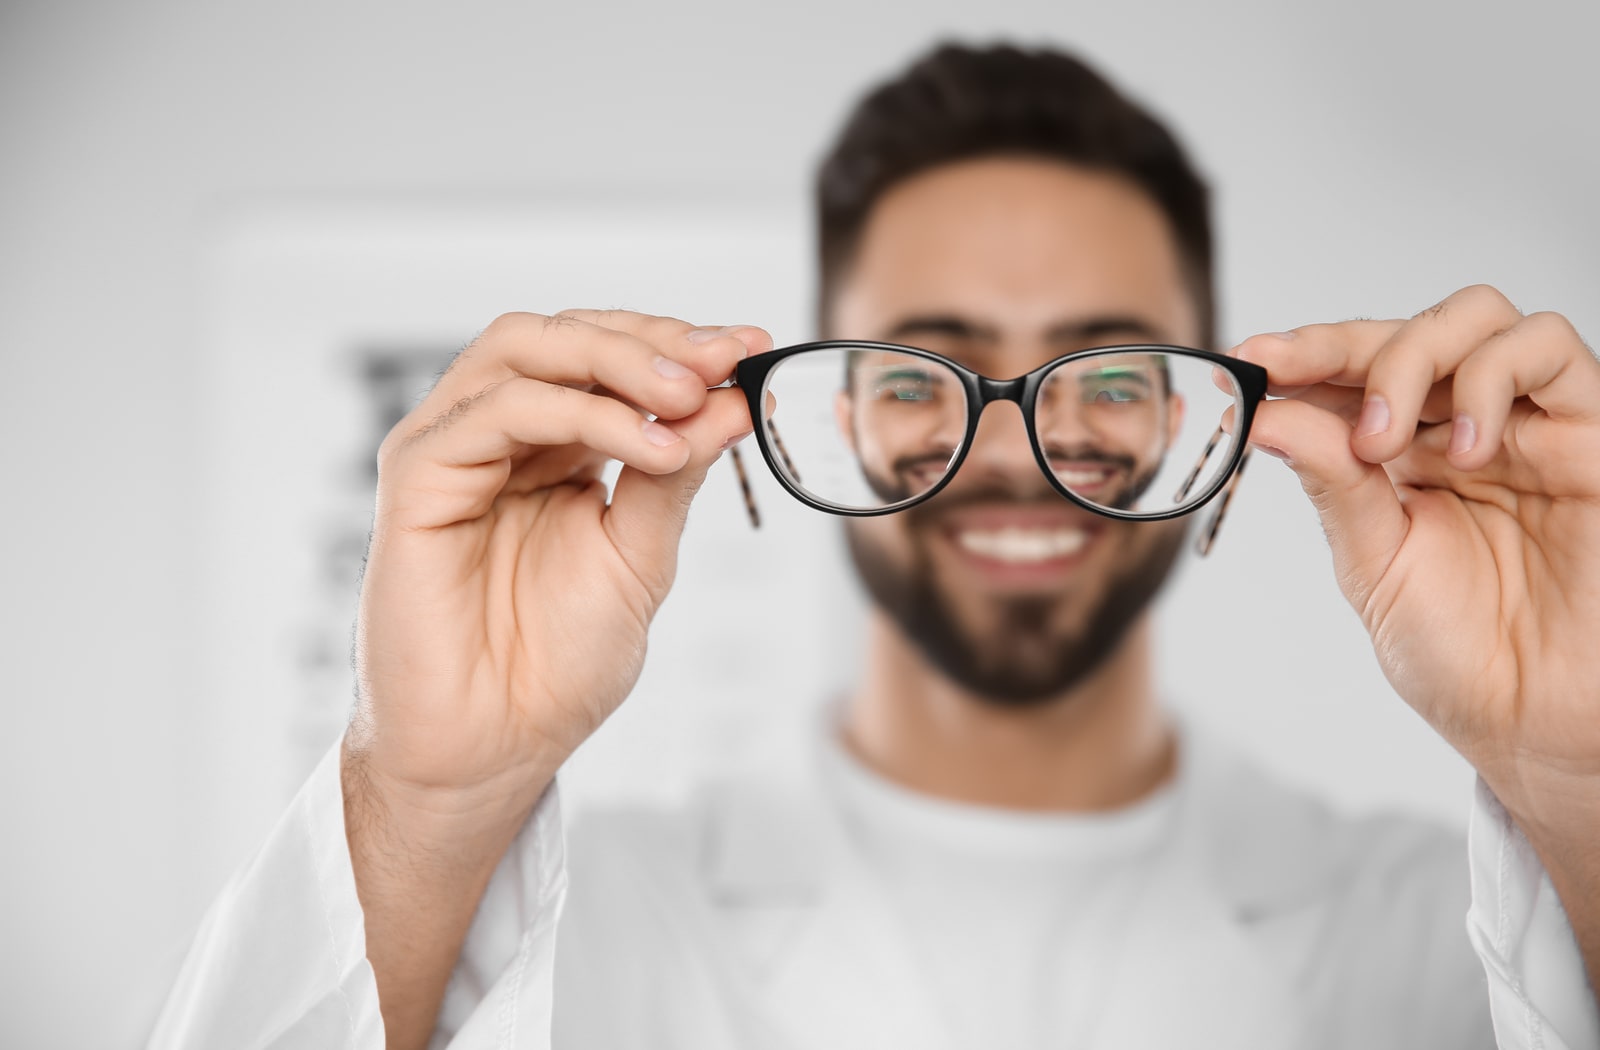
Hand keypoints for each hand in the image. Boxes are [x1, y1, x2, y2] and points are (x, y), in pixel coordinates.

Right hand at [347, 310, 768, 813]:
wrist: (498, 747)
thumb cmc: (558, 666)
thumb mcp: (640, 554)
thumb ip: (675, 472)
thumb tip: (732, 400)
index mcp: (551, 448)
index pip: (606, 356)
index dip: (678, 343)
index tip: (754, 347)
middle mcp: (497, 436)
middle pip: (564, 336)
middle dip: (652, 341)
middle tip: (724, 360)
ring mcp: (452, 450)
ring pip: (524, 351)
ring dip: (619, 363)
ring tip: (689, 400)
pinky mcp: (416, 478)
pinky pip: (496, 412)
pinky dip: (580, 414)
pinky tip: (647, 447)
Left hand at [1232, 285, 1599, 823]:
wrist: (1533, 721)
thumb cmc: (1458, 653)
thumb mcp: (1372, 561)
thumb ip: (1332, 481)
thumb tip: (1266, 413)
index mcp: (1404, 453)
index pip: (1352, 371)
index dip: (1302, 352)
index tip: (1248, 356)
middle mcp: (1464, 426)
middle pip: (1408, 329)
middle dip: (1340, 346)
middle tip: (1293, 379)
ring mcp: (1528, 424)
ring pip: (1479, 317)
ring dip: (1413, 358)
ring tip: (1383, 441)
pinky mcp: (1592, 434)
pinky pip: (1553, 349)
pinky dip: (1493, 377)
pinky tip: (1466, 449)